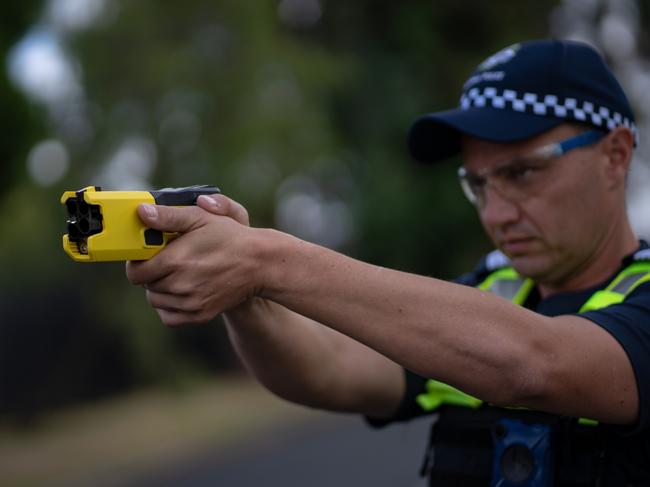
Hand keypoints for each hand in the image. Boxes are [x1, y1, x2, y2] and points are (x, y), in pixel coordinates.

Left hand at [126, 194, 258, 325]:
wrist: (259, 264)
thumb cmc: (230, 237)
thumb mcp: (201, 218)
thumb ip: (168, 216)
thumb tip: (142, 213)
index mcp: (175, 260)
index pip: (135, 271)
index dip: (137, 261)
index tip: (146, 253)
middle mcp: (180, 285)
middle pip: (145, 285)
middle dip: (151, 271)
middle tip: (166, 260)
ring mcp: (190, 303)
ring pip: (156, 300)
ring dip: (160, 288)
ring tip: (176, 273)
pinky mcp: (200, 315)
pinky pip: (169, 317)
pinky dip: (169, 306)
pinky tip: (180, 291)